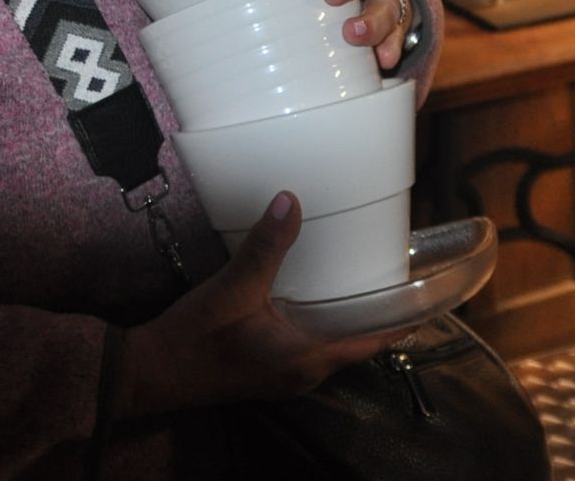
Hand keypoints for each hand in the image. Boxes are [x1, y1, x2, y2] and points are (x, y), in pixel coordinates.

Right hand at [113, 192, 400, 418]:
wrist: (148, 373)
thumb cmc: (195, 338)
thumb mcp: (233, 289)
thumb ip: (266, 246)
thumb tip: (290, 200)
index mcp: (307, 359)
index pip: (370, 343)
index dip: (400, 321)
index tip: (425, 296)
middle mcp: (304, 373)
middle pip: (355, 343)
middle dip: (375, 313)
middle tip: (393, 273)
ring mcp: (285, 375)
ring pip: (332, 345)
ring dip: (347, 318)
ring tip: (364, 278)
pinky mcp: (268, 368)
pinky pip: (310, 345)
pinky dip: (322, 322)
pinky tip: (317, 294)